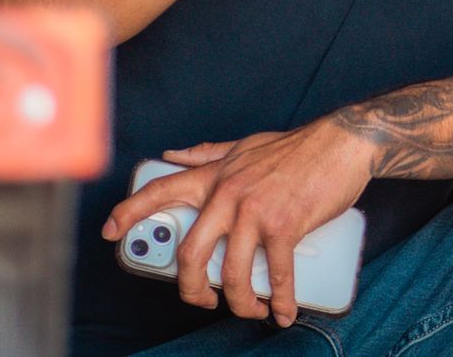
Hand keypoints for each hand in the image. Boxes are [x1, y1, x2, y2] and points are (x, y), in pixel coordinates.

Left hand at [102, 120, 376, 326]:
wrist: (343, 142)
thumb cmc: (297, 146)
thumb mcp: (245, 144)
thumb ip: (208, 153)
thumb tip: (174, 154)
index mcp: (215, 175)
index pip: (161, 191)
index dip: (129, 213)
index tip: (109, 232)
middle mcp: (228, 194)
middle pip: (190, 253)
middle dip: (191, 288)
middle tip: (201, 299)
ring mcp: (255, 211)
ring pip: (232, 273)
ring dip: (241, 302)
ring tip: (252, 308)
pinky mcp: (285, 225)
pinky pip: (276, 274)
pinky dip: (281, 300)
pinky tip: (282, 310)